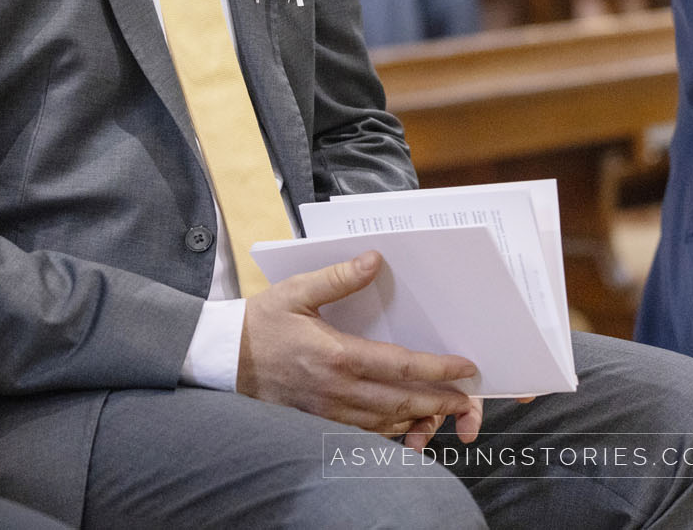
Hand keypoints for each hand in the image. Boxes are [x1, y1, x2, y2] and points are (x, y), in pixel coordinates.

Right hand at [238, 252, 482, 448]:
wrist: (224, 359)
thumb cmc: (261, 323)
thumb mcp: (296, 291)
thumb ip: (338, 277)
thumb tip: (374, 260)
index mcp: (336, 356)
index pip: (400, 367)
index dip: (437, 370)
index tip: (464, 368)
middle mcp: (336, 390)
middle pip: (401, 401)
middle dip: (439, 401)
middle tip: (468, 399)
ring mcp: (328, 411)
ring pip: (386, 422)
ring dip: (419, 418)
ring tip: (445, 410)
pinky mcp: (319, 421)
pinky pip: (364, 432)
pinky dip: (391, 430)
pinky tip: (406, 421)